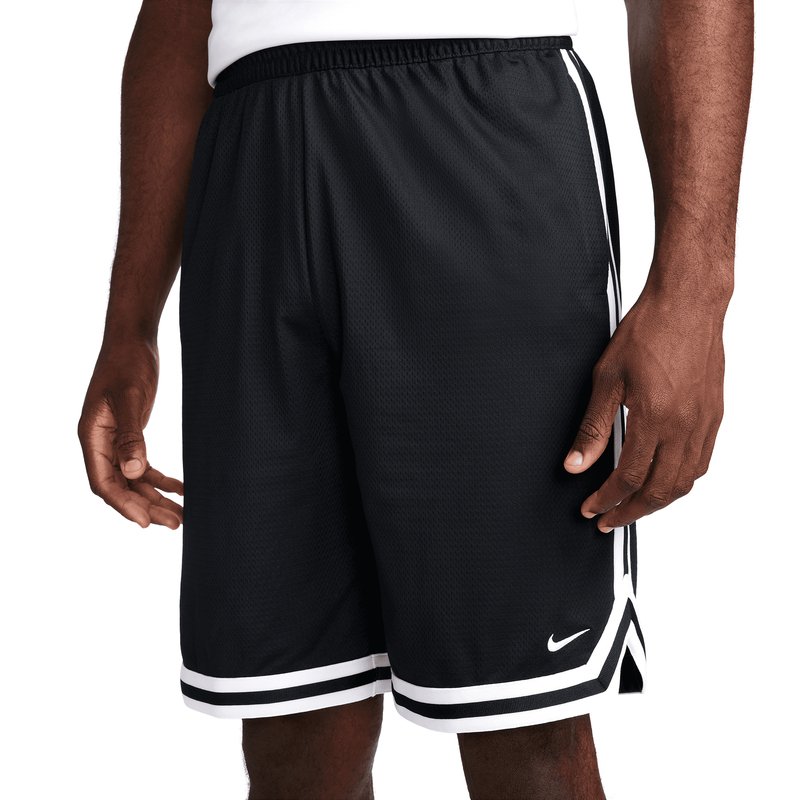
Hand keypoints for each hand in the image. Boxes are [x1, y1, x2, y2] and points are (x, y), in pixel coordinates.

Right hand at [78, 338, 182, 528]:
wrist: (133, 340)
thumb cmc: (127, 363)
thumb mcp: (129, 398)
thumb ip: (131, 435)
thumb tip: (132, 472)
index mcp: (91, 436)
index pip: (103, 482)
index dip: (124, 505)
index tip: (146, 522)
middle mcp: (100, 443)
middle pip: (121, 487)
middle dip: (146, 507)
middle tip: (174, 523)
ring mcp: (115, 441)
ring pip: (134, 481)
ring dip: (156, 498)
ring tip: (181, 516)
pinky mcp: (131, 435)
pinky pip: (144, 467)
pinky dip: (161, 480)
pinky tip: (181, 489)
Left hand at [563, 288, 724, 531]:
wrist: (687, 304)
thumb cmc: (646, 332)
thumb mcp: (606, 379)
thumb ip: (592, 427)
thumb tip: (576, 464)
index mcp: (654, 419)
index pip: (628, 478)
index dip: (607, 500)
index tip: (590, 509)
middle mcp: (684, 427)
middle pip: (659, 490)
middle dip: (631, 511)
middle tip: (608, 520)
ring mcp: (703, 423)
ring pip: (684, 481)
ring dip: (657, 501)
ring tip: (632, 507)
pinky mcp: (714, 415)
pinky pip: (701, 462)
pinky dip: (680, 481)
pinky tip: (663, 480)